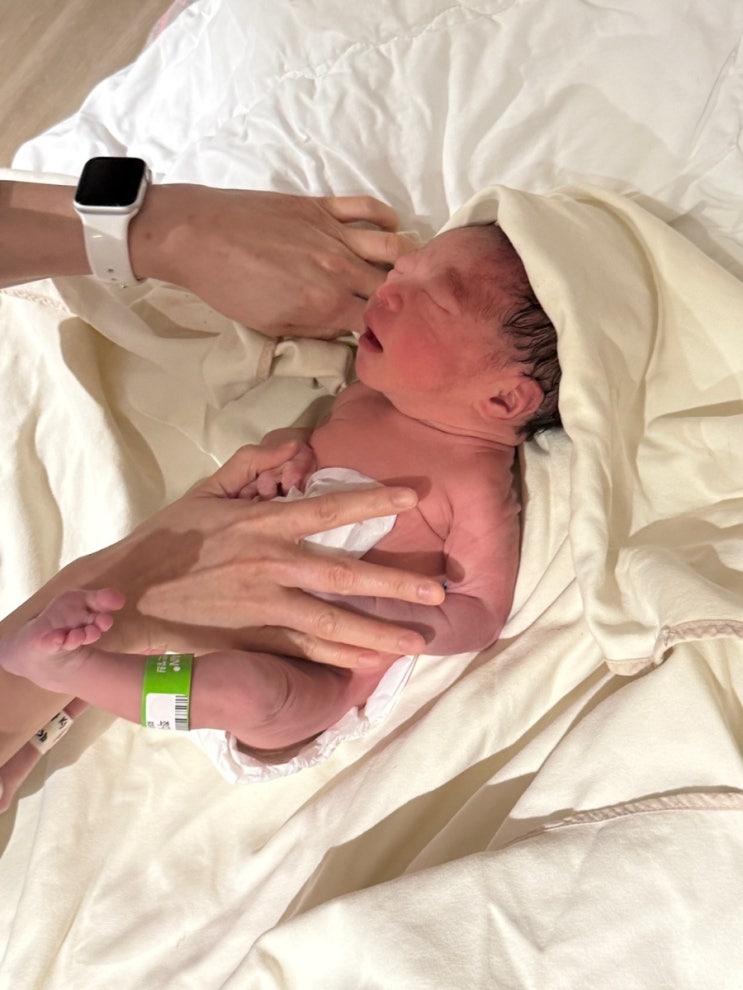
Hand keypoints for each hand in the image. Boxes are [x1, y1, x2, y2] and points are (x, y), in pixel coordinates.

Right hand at [84, 443, 443, 666]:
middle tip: (439, 592)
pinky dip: (340, 660)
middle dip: (396, 584)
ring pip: (333, 622)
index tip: (415, 497)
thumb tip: (297, 443)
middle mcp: (271, 565)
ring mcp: (265, 607)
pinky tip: (371, 664)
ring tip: (418, 640)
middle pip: (345, 575)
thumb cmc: (170, 540)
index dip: (374, 502)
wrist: (128, 596)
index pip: (330, 509)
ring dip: (379, 631)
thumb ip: (253, 464)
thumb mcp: (207, 491)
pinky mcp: (254, 640)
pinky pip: (305, 651)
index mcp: (263, 523)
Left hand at [131, 186, 416, 337]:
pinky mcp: (322, 207)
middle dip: (401, 301)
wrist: (197, 236)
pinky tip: (392, 230)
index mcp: (326, 304)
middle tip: (403, 306)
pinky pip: (369, 208)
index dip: (384, 333)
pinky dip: (387, 219)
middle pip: (391, 287)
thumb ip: (314, 330)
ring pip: (393, 248)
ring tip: (408, 271)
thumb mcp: (270, 327)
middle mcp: (340, 269)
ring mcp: (335, 234)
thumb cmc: (229, 288)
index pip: (375, 323)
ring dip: (408, 262)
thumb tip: (343, 330)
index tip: (384, 337)